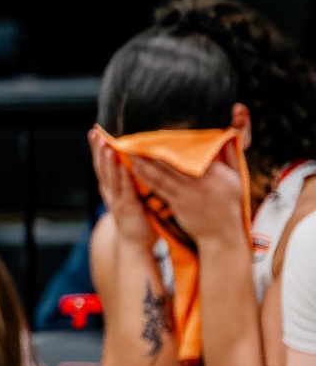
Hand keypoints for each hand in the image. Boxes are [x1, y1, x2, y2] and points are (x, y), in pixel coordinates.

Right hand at [91, 131, 156, 250]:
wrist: (136, 244)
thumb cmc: (137, 218)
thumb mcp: (130, 195)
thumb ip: (130, 180)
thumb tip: (136, 159)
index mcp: (109, 188)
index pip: (101, 164)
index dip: (96, 148)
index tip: (94, 131)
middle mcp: (109, 192)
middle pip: (101, 168)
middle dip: (98, 150)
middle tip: (96, 134)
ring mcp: (117, 200)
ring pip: (110, 177)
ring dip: (107, 161)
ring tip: (107, 146)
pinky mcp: (127, 208)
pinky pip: (125, 190)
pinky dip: (123, 178)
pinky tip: (123, 166)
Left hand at [131, 143, 248, 246]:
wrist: (223, 233)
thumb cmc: (230, 203)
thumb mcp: (237, 178)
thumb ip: (232, 157)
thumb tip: (228, 135)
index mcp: (217, 172)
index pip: (194, 153)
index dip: (176, 142)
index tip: (161, 132)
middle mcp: (202, 181)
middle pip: (174, 161)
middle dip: (155, 149)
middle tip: (138, 137)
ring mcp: (188, 192)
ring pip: (162, 173)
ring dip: (144, 162)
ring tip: (130, 150)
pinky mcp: (178, 203)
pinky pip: (159, 187)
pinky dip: (146, 177)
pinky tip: (135, 168)